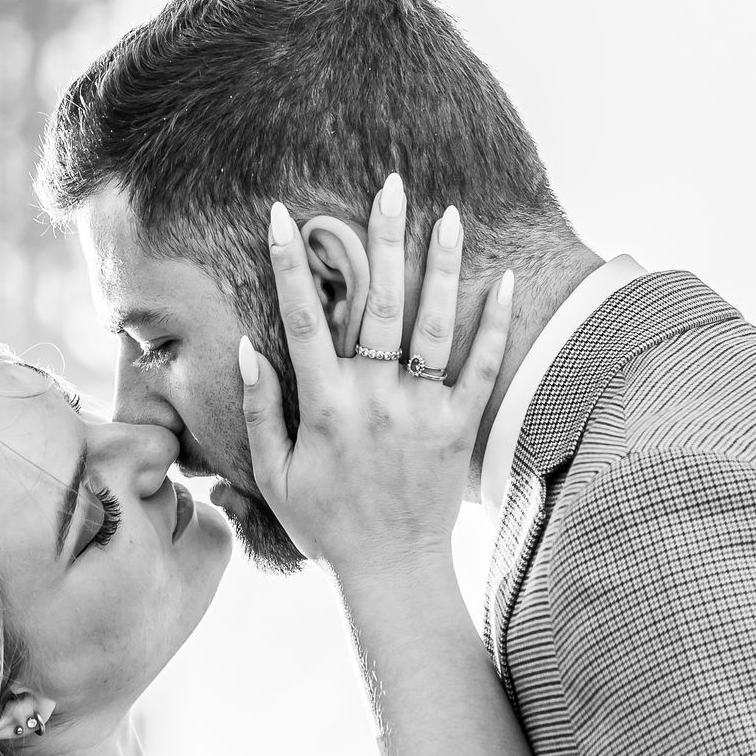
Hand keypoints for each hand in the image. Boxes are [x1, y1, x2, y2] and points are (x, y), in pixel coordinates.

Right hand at [238, 184, 512, 582]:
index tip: (284, 214)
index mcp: (325, 405)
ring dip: (441, 265)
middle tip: (389, 185)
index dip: (291, 264)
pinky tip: (505, 280)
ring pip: (433, 324)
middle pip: (379, 303)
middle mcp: (375, 398)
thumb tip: (249, 347)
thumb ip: (259, 408)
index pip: (304, 319)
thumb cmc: (326, 523)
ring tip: (449, 213)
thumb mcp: (273, 472)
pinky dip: (495, 324)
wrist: (393, 571)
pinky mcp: (460, 426)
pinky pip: (482, 367)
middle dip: (382, 239)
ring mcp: (422, 410)